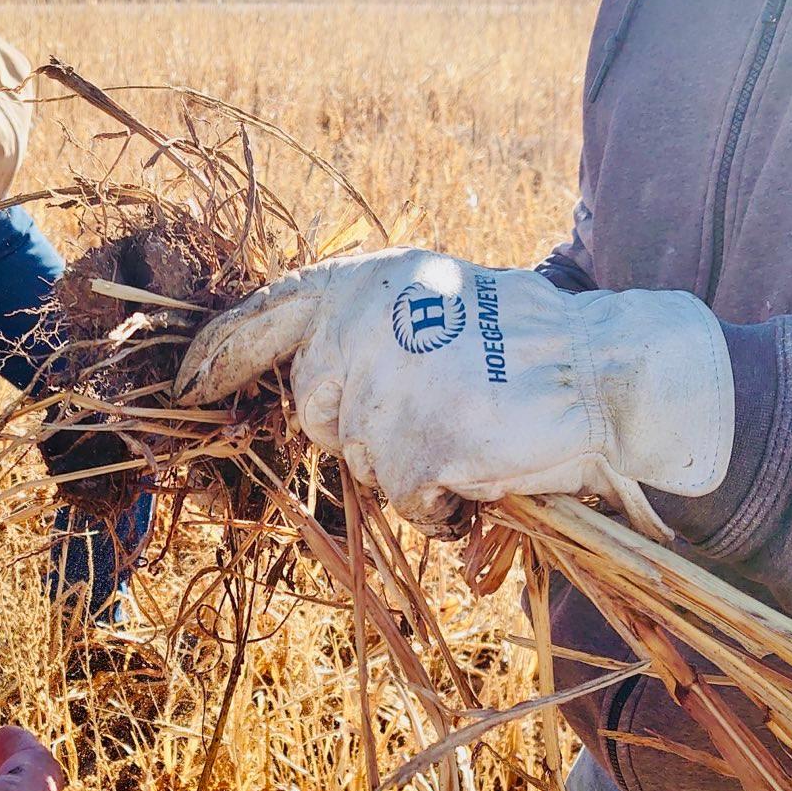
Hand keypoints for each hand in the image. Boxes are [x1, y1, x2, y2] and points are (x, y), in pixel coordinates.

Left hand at [176, 249, 733, 539]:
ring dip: (413, 462)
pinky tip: (488, 464)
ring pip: (365, 464)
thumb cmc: (526, 339)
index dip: (215, 358)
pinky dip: (446, 503)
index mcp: (359, 286)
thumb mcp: (433, 300)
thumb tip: (301, 380)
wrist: (607, 374)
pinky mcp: (415, 456)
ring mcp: (382, 398)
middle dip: (364, 426)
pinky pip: (411, 504)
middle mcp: (356, 334)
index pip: (259, 319)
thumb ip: (362, 330)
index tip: (184, 385)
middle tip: (440, 402)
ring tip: (476, 426)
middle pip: (316, 414)